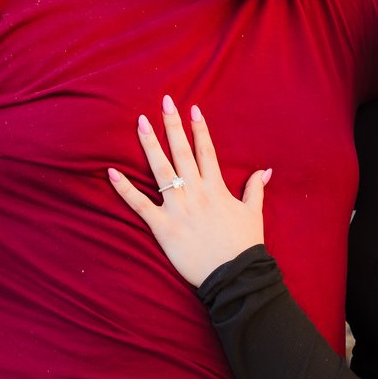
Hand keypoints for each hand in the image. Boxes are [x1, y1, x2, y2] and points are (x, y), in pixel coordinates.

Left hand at [107, 96, 270, 286]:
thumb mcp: (253, 214)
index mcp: (216, 188)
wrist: (235, 276)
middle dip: (172, 125)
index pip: (206, 151)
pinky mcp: (163, 226)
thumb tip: (265, 171)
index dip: (199, 129)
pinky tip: (112, 171)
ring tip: (140, 122)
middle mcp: (196, 192)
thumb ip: (255, 189)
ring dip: (149, 145)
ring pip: (160, 170)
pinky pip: (139, 205)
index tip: (192, 109)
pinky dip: (124, 188)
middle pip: (181, 152)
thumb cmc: (244, 246)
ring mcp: (178, 208)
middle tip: (164, 102)